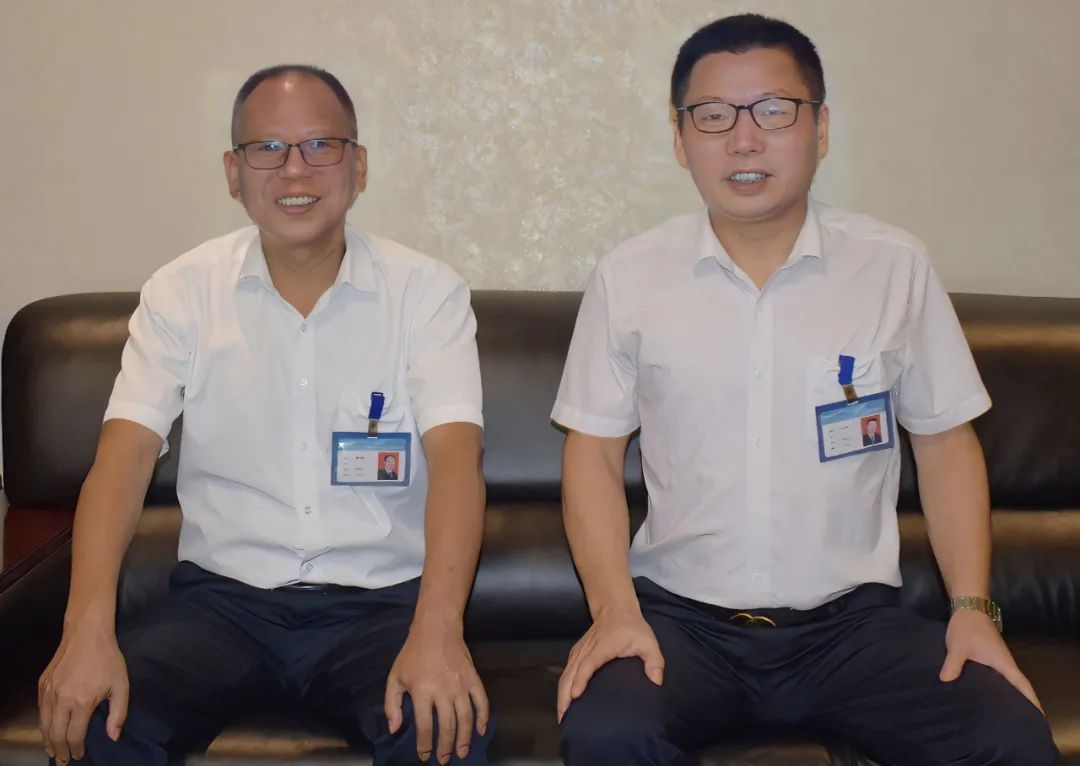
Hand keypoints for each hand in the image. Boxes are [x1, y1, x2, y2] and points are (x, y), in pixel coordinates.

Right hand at [38, 624, 128, 762]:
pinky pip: (40, 712)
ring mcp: (49, 692)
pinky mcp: (42, 685)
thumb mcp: (121, 684)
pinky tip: (48, 730)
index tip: (80, 756)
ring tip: (53, 752)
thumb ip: (118, 713)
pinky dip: (43, 725)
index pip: (74, 735)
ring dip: (48, 741)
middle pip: (55, 735)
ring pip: (44, 725)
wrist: (87, 634)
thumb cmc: (107, 658)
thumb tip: (113, 736)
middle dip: (59, 751)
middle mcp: (61, 700)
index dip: (77, 749)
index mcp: (82, 701)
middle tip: (63, 761)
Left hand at [384, 619, 488, 763]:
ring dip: (464, 739)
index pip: (424, 726)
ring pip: (466, 718)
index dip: (424, 745)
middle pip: (447, 726)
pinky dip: (483, 718)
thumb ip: (391, 704)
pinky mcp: (473, 678)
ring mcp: (460, 685)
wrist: (436, 628)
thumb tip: (394, 729)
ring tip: (462, 752)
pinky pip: (482, 702)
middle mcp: (443, 690)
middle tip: (444, 760)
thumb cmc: (413, 653)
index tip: (424, 756)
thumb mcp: (395, 676)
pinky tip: (481, 731)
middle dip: (445, 747)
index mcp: (422, 691)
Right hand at [556, 607, 663, 723]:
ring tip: (562, 715)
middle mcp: (587, 649)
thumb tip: (656, 681)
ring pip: (566, 673)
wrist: (615, 609)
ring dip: (561, 694)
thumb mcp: (648, 641)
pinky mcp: (576, 654)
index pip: (588, 663)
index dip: (580, 679)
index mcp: (603, 646)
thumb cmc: (632, 628)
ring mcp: (579, 651)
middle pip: (570, 672)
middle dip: (565, 694)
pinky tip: (564, 701)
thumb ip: (654, 661)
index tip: (575, 695)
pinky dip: (563, 687)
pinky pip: (566, 671)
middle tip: (564, 716)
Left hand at [940, 609, 1042, 712]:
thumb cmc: (967, 627)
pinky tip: (987, 695)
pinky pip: (997, 676)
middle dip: (1021, 703)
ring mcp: (997, 660)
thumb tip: (946, 681)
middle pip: (1017, 687)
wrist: (968, 608)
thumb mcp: (958, 646)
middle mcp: (1004, 663)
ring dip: (1009, 695)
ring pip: (1007, 681)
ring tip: (1004, 714)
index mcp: (1003, 662)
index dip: (1030, 700)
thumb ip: (953, 663)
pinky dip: (997, 686)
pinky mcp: (989, 658)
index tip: (1038, 716)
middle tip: (1019, 722)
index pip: (1022, 684)